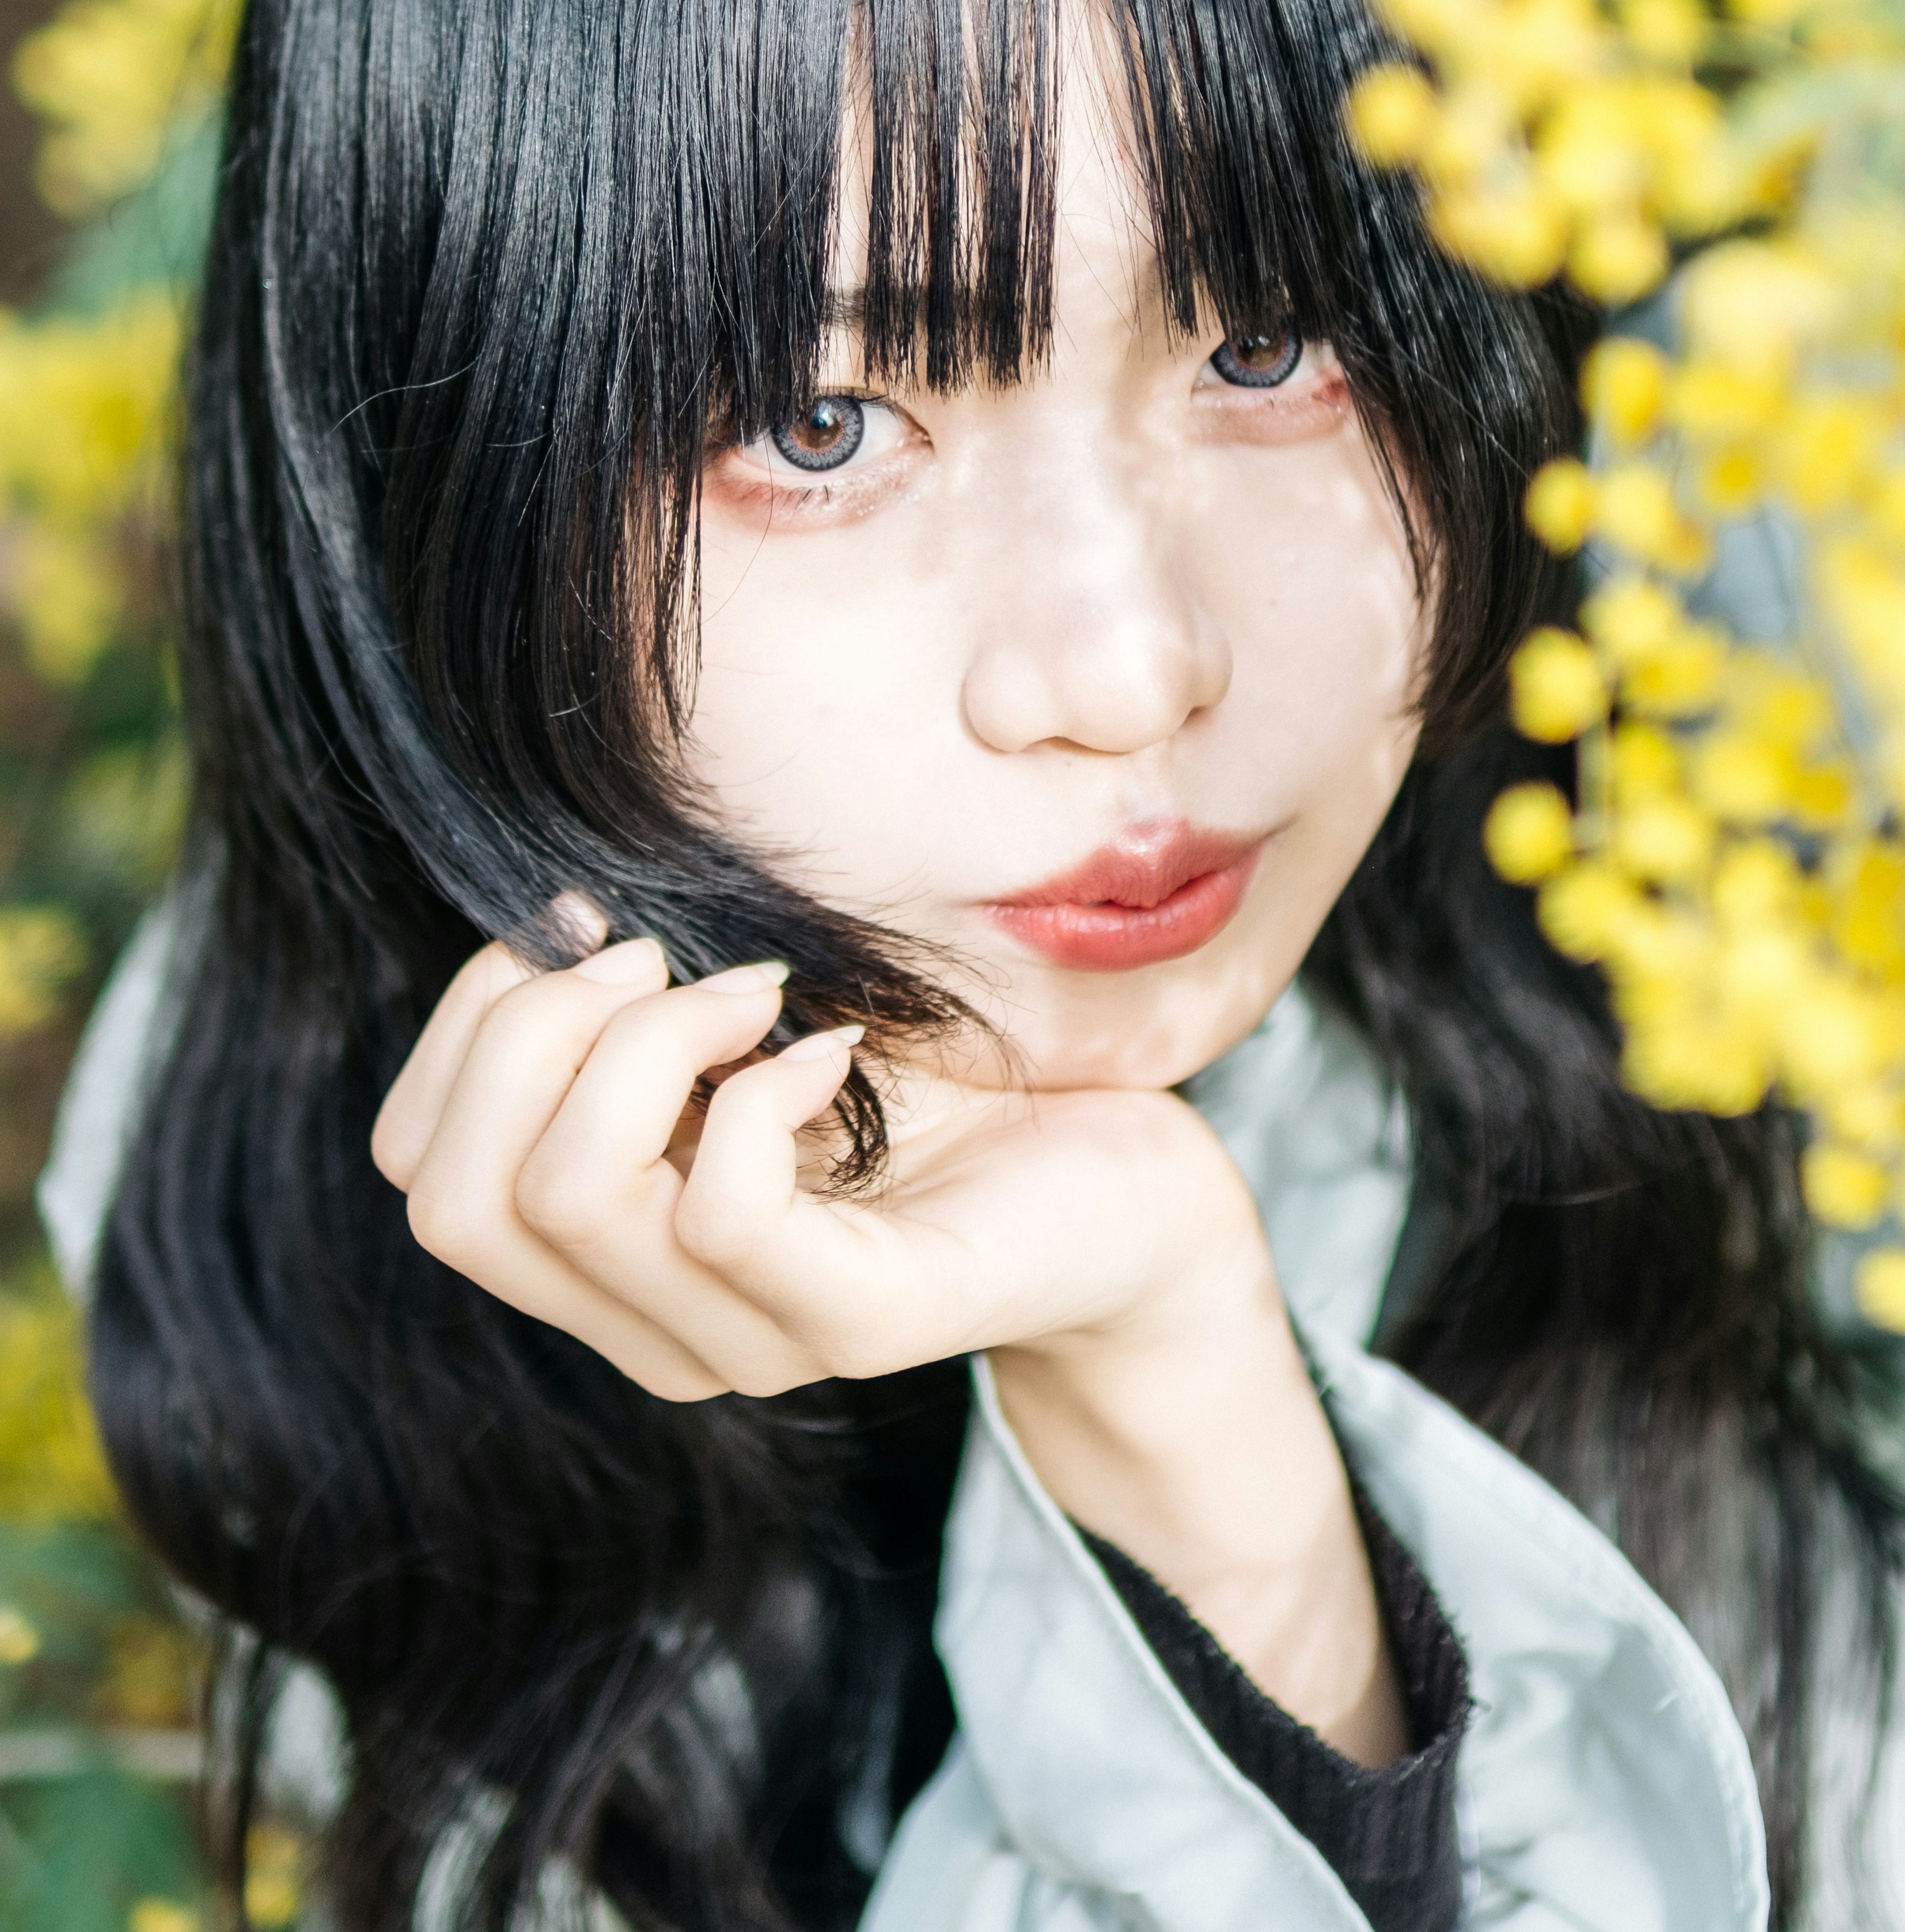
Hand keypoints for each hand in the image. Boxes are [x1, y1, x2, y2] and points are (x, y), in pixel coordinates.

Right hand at [372, 906, 1406, 1761]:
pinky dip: (756, 1092)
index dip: (464, 1027)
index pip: (419, 1169)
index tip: (584, 934)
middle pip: (458, 1200)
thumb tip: (553, 927)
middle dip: (525, 1031)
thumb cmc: (938, 1080)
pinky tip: (830, 1048)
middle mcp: (654, 1323)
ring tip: (754, 988)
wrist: (1124, 1177)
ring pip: (572, 1197)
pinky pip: (723, 1216)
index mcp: (607, 1256)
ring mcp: (753, 1338)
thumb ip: (639, 1007)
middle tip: (658, 956)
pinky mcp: (861, 1323)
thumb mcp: (754, 1024)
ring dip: (646, 1041)